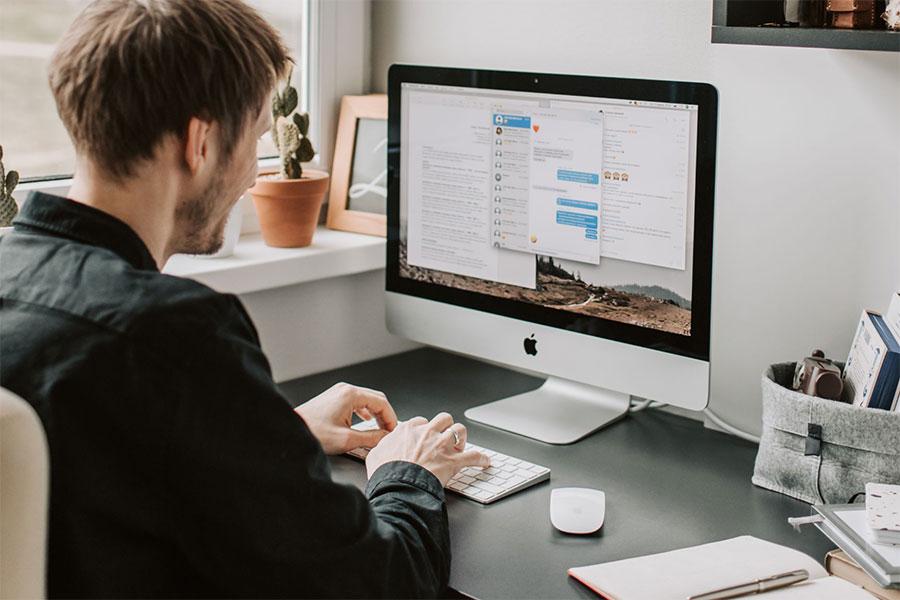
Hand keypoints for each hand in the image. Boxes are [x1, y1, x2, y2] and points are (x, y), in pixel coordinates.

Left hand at [294, 382, 396, 454]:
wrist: (292, 431)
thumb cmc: (314, 432)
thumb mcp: (347, 440)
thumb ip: (371, 438)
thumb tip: (385, 437)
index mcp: (351, 395)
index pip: (382, 402)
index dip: (391, 418)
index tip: (393, 431)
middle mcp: (345, 390)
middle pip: (375, 399)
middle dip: (384, 415)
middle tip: (388, 431)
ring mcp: (338, 392)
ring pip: (366, 400)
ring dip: (375, 414)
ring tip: (379, 428)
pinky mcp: (333, 398)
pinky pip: (356, 402)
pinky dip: (365, 412)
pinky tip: (365, 422)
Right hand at [365, 412, 490, 486]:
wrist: (398, 486)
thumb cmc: (386, 473)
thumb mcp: (375, 455)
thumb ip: (382, 446)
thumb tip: (382, 446)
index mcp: (409, 430)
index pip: (420, 421)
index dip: (423, 429)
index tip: (424, 436)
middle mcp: (428, 433)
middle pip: (443, 419)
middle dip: (445, 426)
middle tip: (444, 435)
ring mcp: (442, 446)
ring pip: (460, 431)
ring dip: (462, 437)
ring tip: (461, 443)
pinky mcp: (453, 461)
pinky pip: (474, 457)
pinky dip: (481, 459)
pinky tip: (485, 462)